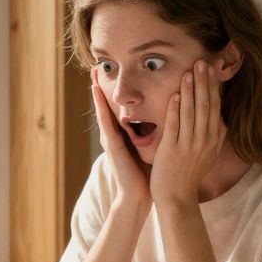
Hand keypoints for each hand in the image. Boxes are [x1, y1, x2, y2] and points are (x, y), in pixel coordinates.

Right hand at [90, 68, 149, 206]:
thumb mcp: (150, 147)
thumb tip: (168, 118)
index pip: (119, 108)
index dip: (116, 91)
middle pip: (108, 105)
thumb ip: (153, 133)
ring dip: (97, 92)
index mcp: (125, 134)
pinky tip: (97, 94)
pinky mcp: (111, 145)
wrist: (139, 195)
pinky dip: (101, 107)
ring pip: (103, 110)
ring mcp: (111, 139)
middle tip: (96, 66)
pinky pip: (105, 121)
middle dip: (102, 86)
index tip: (115, 72)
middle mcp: (115, 134)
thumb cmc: (146, 173)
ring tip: (93, 74)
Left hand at [150, 59, 226, 204]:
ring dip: (191, 91)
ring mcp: (189, 145)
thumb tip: (222, 121)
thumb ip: (214, 137)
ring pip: (192, 112)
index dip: (214, 87)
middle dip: (205, 82)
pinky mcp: (173, 150)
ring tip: (190, 72)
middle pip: (206, 106)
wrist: (177, 198)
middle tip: (203, 61)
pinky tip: (176, 95)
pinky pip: (176, 125)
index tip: (212, 69)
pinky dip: (176, 109)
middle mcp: (205, 140)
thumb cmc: (189, 175)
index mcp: (214, 139)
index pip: (216, 107)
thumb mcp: (208, 155)